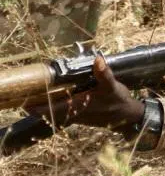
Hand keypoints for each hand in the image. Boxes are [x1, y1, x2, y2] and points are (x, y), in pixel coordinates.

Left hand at [28, 54, 143, 131]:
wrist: (126, 116)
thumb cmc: (117, 101)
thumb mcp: (111, 86)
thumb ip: (103, 73)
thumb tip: (97, 59)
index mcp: (76, 107)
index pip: (48, 110)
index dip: (35, 105)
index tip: (27, 96)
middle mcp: (72, 112)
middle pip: (48, 110)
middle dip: (39, 101)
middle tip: (33, 88)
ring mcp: (76, 113)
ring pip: (55, 109)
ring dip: (48, 101)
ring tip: (43, 88)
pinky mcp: (81, 112)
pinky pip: (63, 108)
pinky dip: (58, 101)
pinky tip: (61, 91)